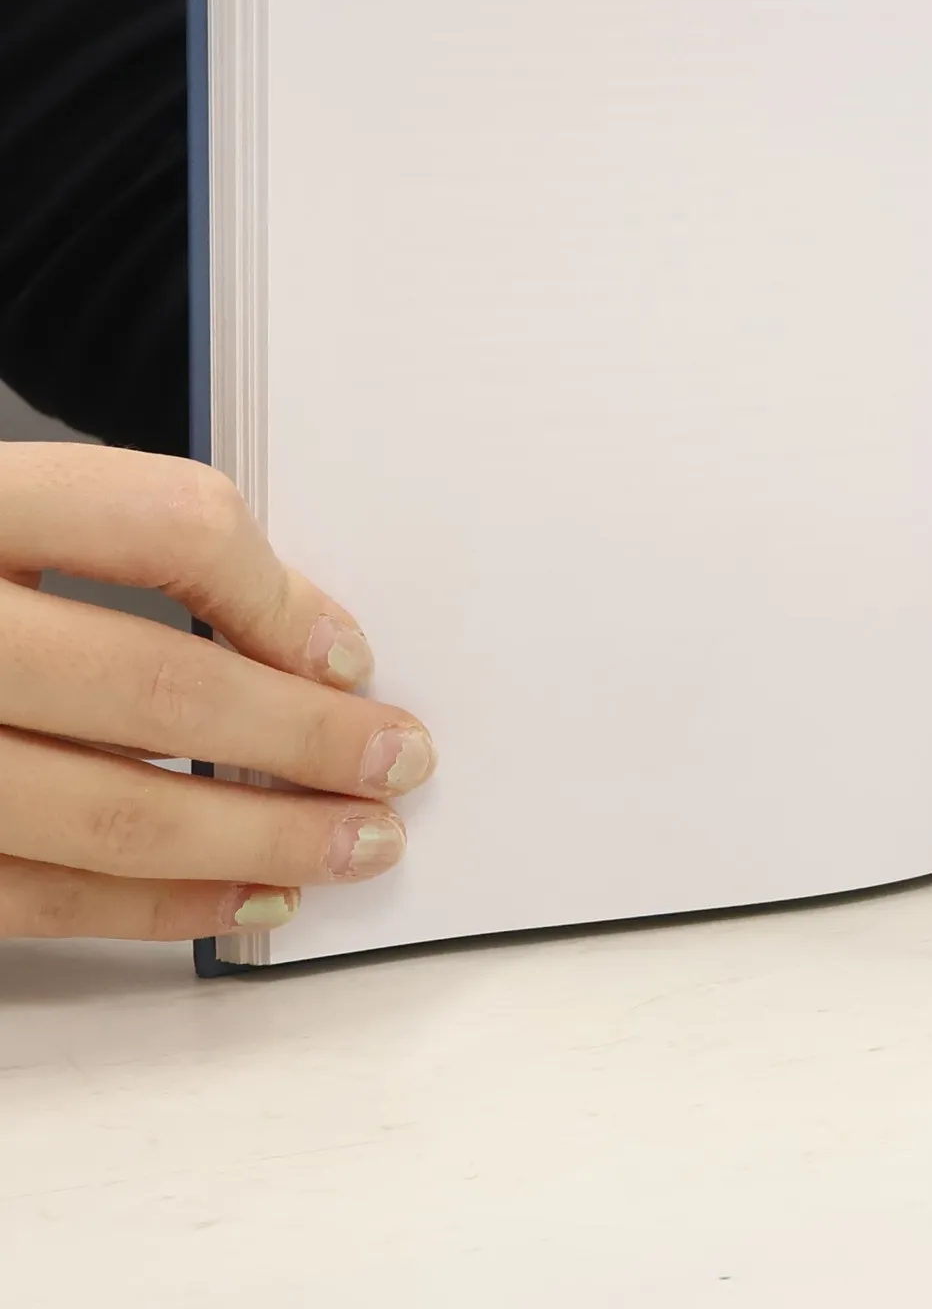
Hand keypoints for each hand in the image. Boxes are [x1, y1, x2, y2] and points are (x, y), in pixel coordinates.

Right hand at [0, 443, 433, 939]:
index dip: (279, 594)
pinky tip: (246, 897)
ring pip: (106, 814)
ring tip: (358, 843)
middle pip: (154, 685)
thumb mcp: (5, 511)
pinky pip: (33, 899)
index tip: (349, 652)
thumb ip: (118, 545)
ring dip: (260, 839)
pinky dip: (158, 909)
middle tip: (402, 760)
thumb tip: (300, 643)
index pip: (167, 525)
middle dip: (304, 740)